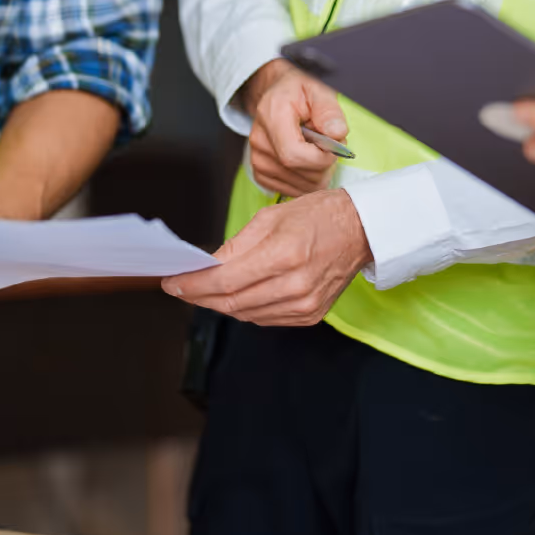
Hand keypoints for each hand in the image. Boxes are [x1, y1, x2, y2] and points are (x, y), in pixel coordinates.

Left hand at [160, 187, 371, 326]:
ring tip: (203, 291)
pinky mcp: (310, 315)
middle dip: (200, 296)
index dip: (193, 284)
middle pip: (231, 302)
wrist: (362, 230)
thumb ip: (236, 246)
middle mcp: (295, 285)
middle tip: (181, 288)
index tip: (172, 282)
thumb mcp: (271, 217)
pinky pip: (265, 319)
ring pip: (246, 314)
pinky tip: (235, 296)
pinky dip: (245, 309)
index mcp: (284, 255)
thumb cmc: (319, 215)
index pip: (225, 280)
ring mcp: (304, 305)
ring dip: (220, 304)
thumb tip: (206, 265)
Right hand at [240, 58, 348, 197]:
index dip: (321, 158)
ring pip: (299, 186)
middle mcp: (259, 141)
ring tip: (317, 150)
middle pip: (299, 173)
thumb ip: (329, 111)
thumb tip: (337, 133)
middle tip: (329, 144)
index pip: (294, 155)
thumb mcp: (318, 91)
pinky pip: (292, 190)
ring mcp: (257, 160)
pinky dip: (307, 181)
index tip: (334, 147)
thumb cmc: (299, 93)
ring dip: (317, 173)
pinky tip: (307, 161)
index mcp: (272, 116)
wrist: (276, 95)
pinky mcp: (260, 173)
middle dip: (325, 164)